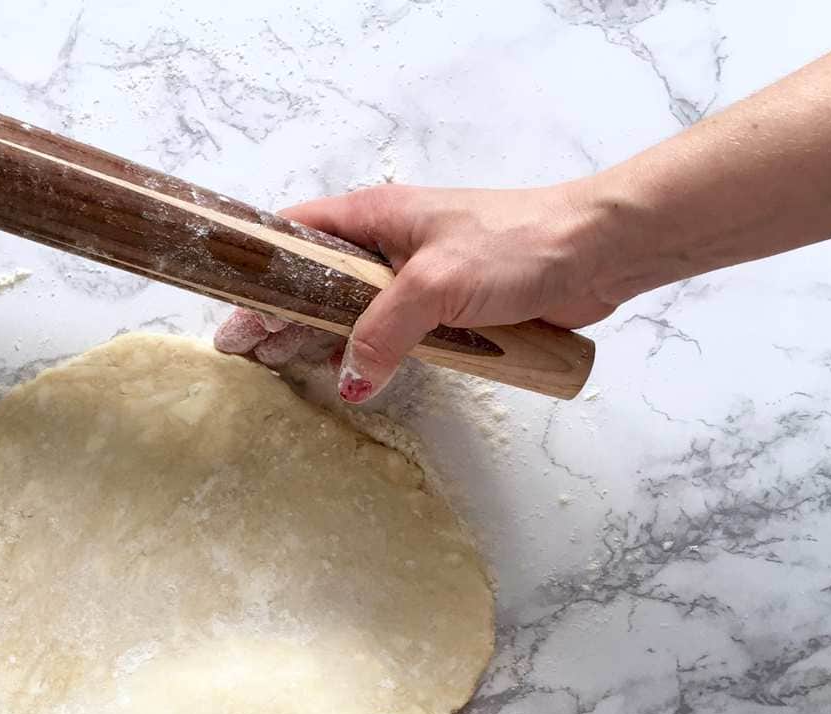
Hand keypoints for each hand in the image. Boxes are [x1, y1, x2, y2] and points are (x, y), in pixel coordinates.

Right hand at [216, 183, 615, 401]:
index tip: (234, 307)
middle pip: (316, 280)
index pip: (296, 235)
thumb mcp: (434, 285)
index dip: (261, 270)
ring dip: (319, 339)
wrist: (597, 252)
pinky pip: (391, 335)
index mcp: (374, 217)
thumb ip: (382, 333)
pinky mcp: (445, 310)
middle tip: (243, 352)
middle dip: (279, 314)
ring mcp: (415, 279)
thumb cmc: (516, 246)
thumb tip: (350, 380)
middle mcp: (387, 245)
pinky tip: (341, 376)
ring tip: (276, 367)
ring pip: (351, 312)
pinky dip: (365, 355)